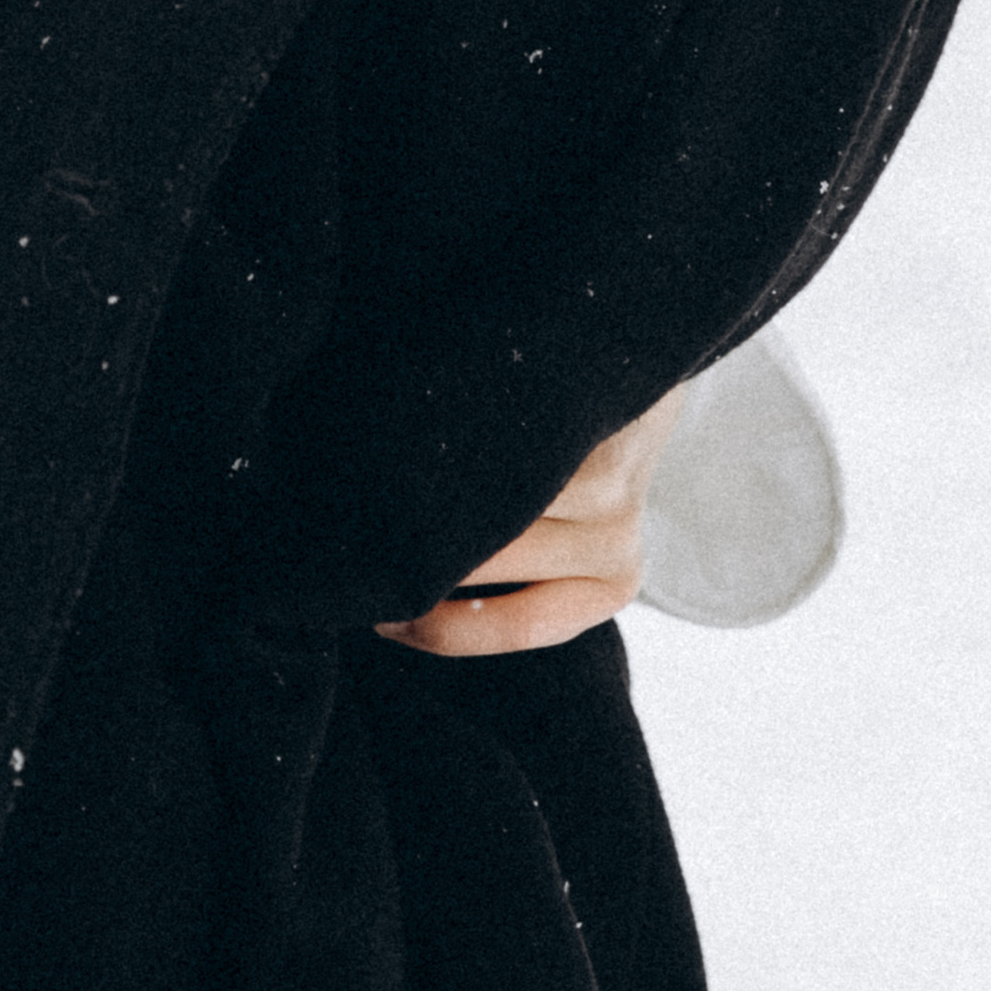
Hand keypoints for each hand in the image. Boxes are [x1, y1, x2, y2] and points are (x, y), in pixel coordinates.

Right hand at [374, 383, 688, 657]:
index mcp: (608, 587)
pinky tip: (420, 428)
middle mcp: (617, 545)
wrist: (637, 361)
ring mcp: (610, 486)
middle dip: (417, 554)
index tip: (380, 617)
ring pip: (491, 507)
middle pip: (489, 562)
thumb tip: (398, 595)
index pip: (516, 625)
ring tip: (369, 482)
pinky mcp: (594, 428)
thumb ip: (510, 562)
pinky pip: (506, 448)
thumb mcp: (570, 528)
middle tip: (353, 542)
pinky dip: (458, 441)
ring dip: (427, 494)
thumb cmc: (585, 459)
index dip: (437, 630)